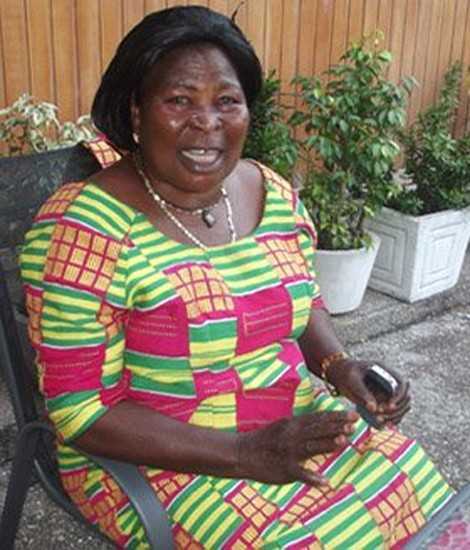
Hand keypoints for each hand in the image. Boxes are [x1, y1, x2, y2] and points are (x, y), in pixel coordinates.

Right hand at [237, 410, 358, 485]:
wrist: (241, 452)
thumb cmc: (264, 440)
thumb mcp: (283, 427)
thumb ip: (301, 426)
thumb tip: (321, 424)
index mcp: (292, 424)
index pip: (318, 419)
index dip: (336, 416)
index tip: (352, 414)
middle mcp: (291, 435)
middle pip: (318, 429)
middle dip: (337, 426)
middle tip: (354, 423)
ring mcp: (288, 452)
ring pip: (311, 447)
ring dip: (327, 444)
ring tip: (344, 442)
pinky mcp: (284, 469)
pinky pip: (300, 474)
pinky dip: (312, 478)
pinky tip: (324, 482)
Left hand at [327, 359, 410, 427]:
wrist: (341, 375)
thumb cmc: (346, 374)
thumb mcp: (352, 380)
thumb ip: (362, 392)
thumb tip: (373, 408)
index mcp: (385, 371)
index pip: (402, 383)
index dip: (399, 396)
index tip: (389, 406)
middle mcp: (391, 382)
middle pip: (405, 398)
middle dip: (396, 409)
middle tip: (380, 415)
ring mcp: (390, 393)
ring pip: (402, 408)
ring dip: (394, 416)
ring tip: (378, 421)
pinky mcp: (385, 402)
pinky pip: (394, 414)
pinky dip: (390, 420)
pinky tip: (381, 425)